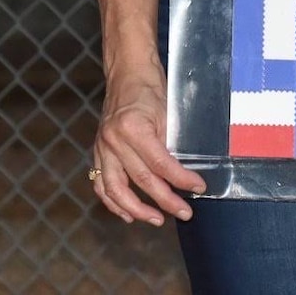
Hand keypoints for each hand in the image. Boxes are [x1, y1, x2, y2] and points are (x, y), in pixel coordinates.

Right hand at [92, 67, 206, 225]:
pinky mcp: (97, 152)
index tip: (198, 188)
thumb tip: (183, 174)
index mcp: (133, 129)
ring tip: (157, 220)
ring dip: (137, 209)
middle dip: (165, 200)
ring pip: (116, 190)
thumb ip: (170, 144)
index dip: (181, 180)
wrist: (126, 74)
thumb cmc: (150, 90)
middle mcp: (114, 141)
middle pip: (141, 180)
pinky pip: (101, 184)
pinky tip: (127, 214)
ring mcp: (102, 148)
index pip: (161, 164)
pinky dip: (113, 202)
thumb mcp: (167, 114)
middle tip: (184, 212)